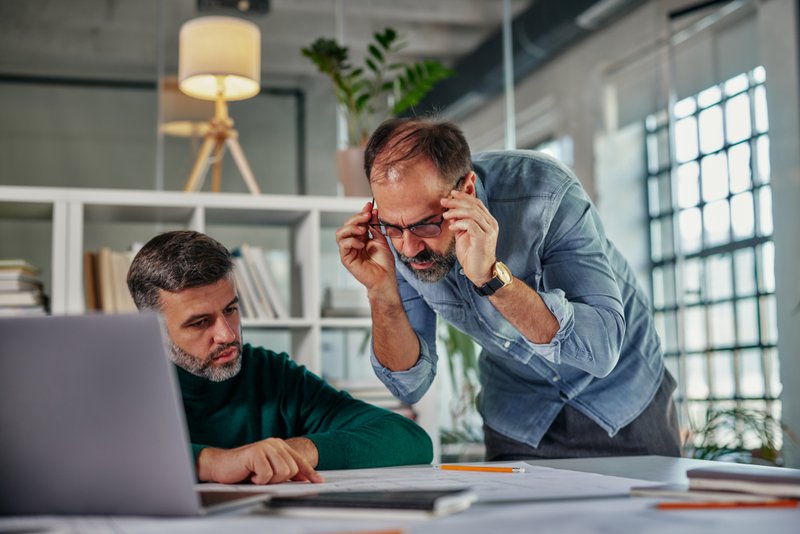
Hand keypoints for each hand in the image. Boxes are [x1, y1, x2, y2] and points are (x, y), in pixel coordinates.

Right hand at [197, 437, 323, 484]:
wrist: (220, 465)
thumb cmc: (243, 469)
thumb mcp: (268, 469)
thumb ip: (284, 470)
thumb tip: (302, 478)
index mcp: (279, 446)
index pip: (299, 460)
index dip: (309, 472)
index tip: (318, 481)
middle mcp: (274, 444)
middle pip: (292, 469)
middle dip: (279, 479)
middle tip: (264, 477)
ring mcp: (265, 447)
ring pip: (282, 472)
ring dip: (269, 479)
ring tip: (257, 475)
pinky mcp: (256, 453)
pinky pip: (267, 475)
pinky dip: (258, 480)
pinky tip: (250, 474)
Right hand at [335, 201, 397, 296]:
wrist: (385, 278)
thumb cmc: (384, 263)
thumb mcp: (381, 239)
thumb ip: (375, 226)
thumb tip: (373, 211)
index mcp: (361, 237)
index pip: (357, 222)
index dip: (362, 212)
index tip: (369, 205)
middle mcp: (353, 243)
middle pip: (346, 225)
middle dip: (356, 218)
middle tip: (366, 216)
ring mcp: (348, 251)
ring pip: (340, 233)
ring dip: (351, 228)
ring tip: (363, 230)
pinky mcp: (346, 259)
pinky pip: (343, 245)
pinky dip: (352, 241)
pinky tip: (362, 244)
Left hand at [441, 190, 498, 285]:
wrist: (480, 272)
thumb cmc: (472, 254)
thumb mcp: (464, 235)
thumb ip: (460, 223)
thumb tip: (451, 213)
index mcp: (488, 221)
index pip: (477, 203)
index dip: (464, 196)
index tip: (451, 194)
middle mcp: (491, 224)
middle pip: (474, 206)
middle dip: (457, 202)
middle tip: (443, 201)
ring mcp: (488, 231)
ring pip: (472, 213)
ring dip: (456, 212)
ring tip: (445, 215)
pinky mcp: (483, 238)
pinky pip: (470, 225)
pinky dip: (459, 223)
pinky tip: (451, 227)